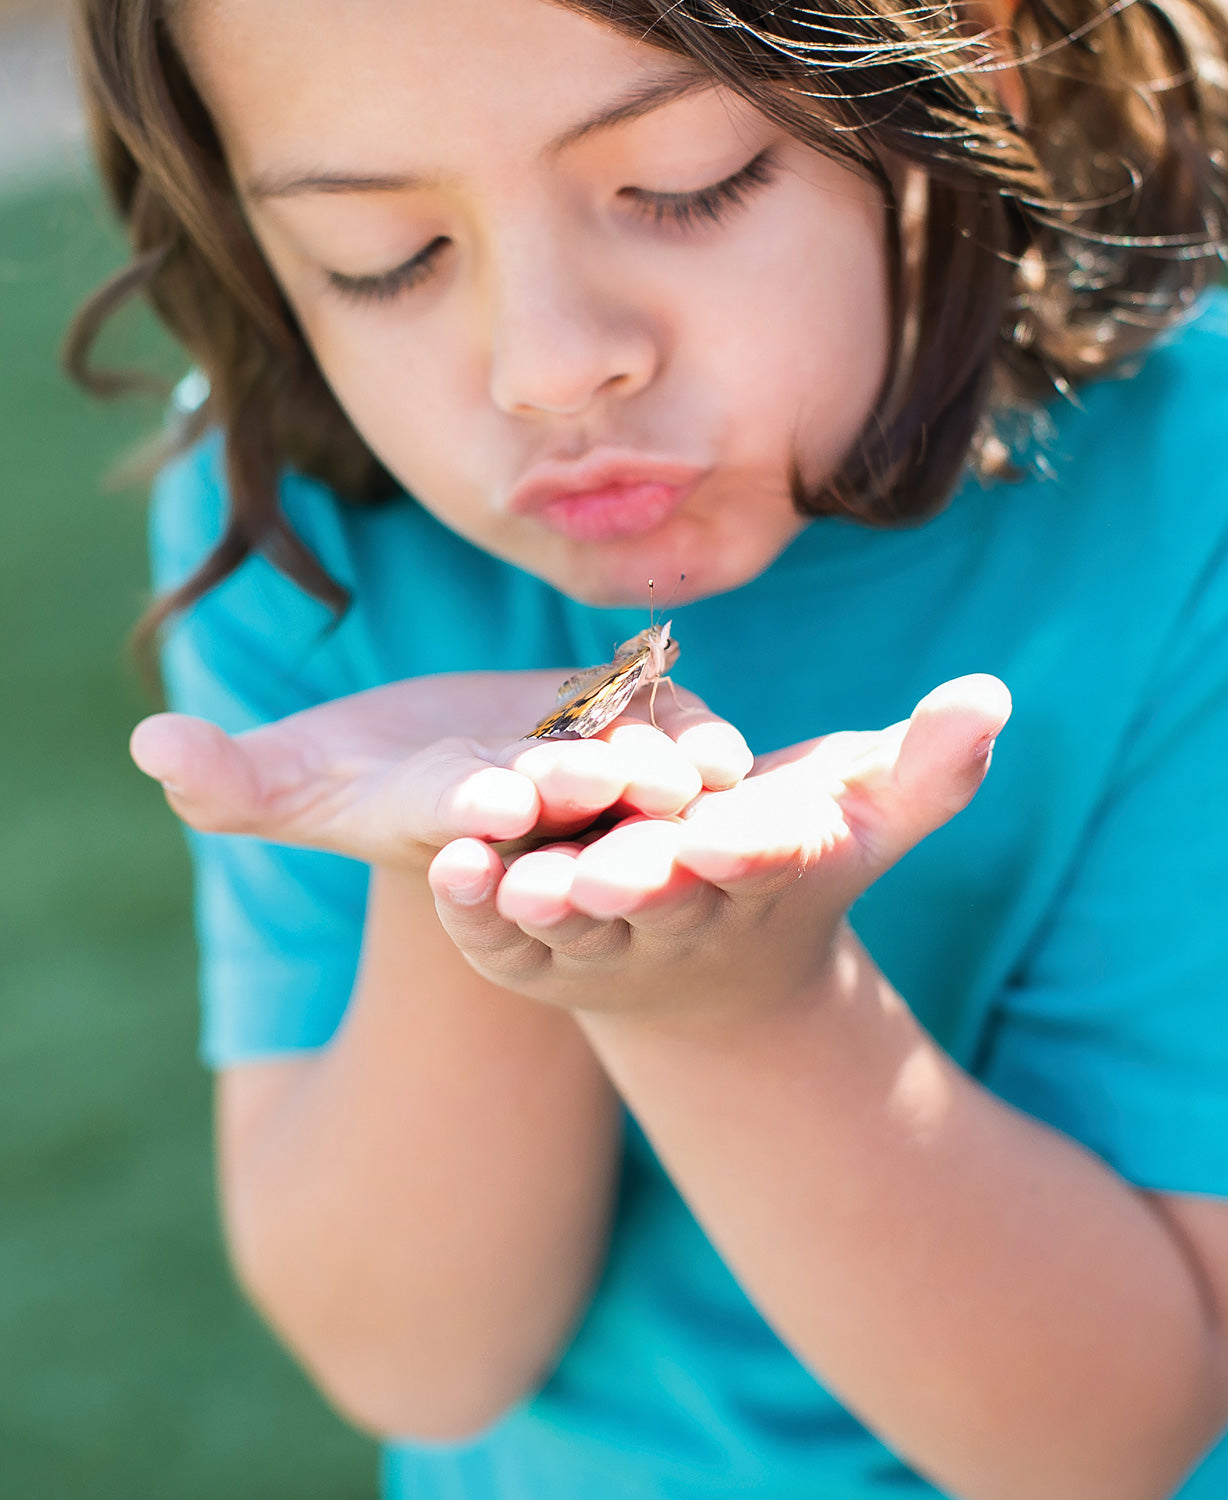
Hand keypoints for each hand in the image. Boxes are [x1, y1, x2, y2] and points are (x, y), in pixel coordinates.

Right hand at [128, 671, 752, 871]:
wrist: (471, 764)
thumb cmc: (362, 775)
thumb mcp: (296, 778)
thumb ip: (233, 777)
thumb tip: (148, 747)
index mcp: (446, 818)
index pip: (455, 814)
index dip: (466, 806)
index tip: (485, 800)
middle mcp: (528, 812)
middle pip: (553, 804)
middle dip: (570, 794)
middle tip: (597, 782)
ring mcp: (592, 778)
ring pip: (629, 779)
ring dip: (655, 777)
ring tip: (687, 771)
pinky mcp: (639, 732)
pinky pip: (674, 735)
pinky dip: (697, 739)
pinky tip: (727, 746)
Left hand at [428, 676, 1011, 1024]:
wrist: (712, 969)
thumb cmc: (786, 864)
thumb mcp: (858, 818)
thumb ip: (925, 768)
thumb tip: (993, 696)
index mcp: (763, 877)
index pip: (765, 861)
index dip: (749, 847)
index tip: (727, 833)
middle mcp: (684, 919)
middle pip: (661, 901)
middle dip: (637, 886)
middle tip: (602, 874)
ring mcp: (605, 946)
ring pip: (572, 932)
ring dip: (540, 908)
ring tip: (508, 879)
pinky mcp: (537, 955)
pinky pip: (502, 944)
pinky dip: (474, 911)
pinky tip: (447, 868)